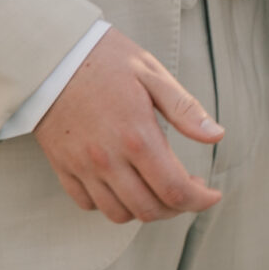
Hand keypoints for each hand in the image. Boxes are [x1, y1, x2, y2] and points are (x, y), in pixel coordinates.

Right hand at [36, 29, 225, 223]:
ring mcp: (83, 167)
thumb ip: (185, 109)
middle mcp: (109, 159)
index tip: (212, 194)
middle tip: (189, 189)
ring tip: (158, 189)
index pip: (175, 189)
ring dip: (145, 209)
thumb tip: (216, 135)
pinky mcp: (63, 167)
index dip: (199, 200)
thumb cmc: (106, 59)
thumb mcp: (152, 74)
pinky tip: (124, 185)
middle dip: (177, 208)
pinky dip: (110, 204)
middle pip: (149, 209)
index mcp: (137, 135)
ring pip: (119, 214)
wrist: (52, 56)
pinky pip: (87, 204)